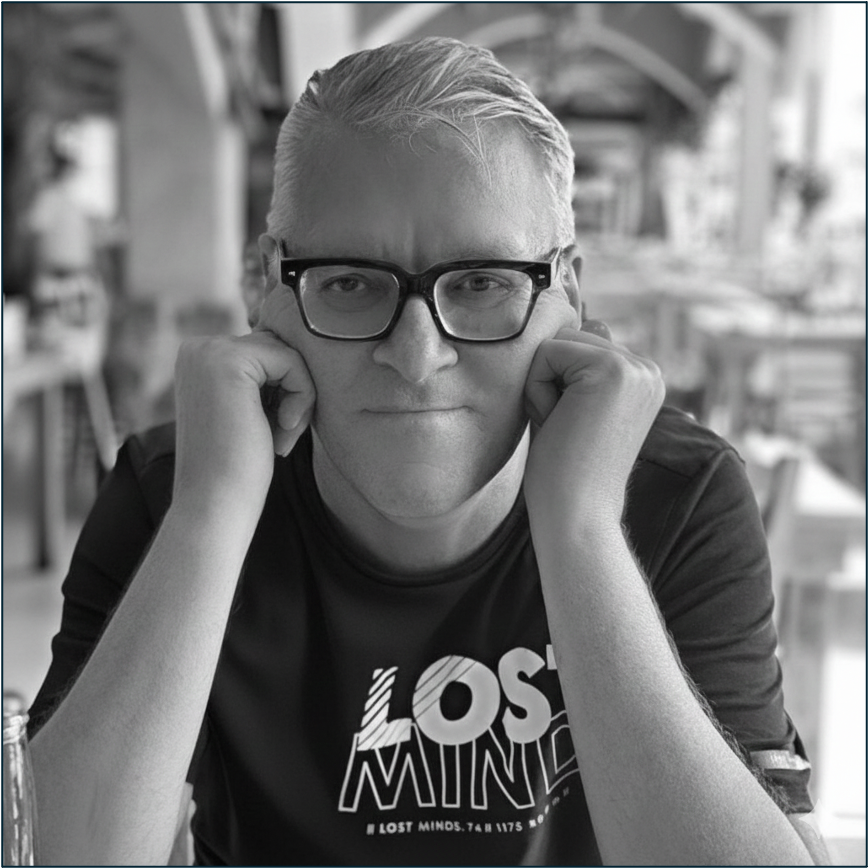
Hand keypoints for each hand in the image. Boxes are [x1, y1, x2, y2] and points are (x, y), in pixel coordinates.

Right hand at [172, 330, 314, 517]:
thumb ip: (263, 378)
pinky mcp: (230, 361)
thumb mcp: (249, 411)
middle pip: (278, 350)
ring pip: (288, 355)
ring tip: (283, 437)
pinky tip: (284, 430)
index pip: (266, 354)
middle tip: (283, 436)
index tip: (275, 431)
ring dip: (298, 397)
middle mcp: (197, 349)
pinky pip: (293, 362)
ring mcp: (209, 352)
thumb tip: (296, 351)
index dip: (283, 392)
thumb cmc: (238, 468)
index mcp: (198, 360)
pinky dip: (302, 397)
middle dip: (292, 392)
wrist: (214, 505)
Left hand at [523, 321, 664, 522]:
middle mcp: (646, 368)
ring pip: (554, 344)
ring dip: (542, 388)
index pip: (576, 346)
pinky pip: (545, 355)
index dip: (557, 387)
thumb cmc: (565, 470)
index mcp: (642, 377)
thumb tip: (596, 321)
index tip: (574, 428)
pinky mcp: (613, 371)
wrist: (576, 515)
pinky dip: (537, 392)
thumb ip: (585, 364)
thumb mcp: (574, 407)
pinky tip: (559, 425)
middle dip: (548, 383)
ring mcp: (634, 367)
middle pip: (564, 339)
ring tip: (563, 428)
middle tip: (566, 430)